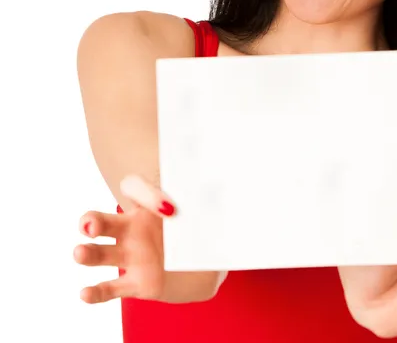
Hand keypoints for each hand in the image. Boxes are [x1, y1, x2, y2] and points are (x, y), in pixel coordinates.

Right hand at [73, 175, 224, 303]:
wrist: (201, 266)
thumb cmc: (200, 231)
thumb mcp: (207, 214)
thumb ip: (210, 203)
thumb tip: (231, 194)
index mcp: (149, 206)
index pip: (134, 189)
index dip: (146, 194)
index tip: (169, 207)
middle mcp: (132, 229)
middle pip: (102, 219)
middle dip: (92, 221)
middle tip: (90, 225)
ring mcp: (129, 256)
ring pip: (100, 252)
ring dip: (88, 252)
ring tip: (80, 252)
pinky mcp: (133, 284)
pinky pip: (109, 288)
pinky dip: (95, 292)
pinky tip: (86, 292)